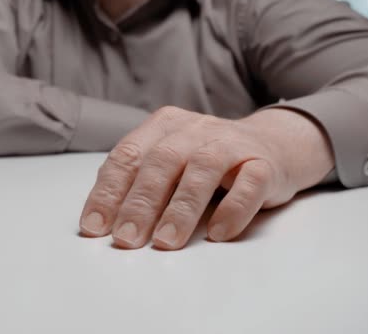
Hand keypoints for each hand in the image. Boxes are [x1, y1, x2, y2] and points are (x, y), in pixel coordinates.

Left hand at [79, 106, 333, 249]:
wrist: (274, 144)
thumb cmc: (209, 163)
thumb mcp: (170, 163)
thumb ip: (140, 182)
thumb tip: (103, 224)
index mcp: (164, 126)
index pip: (127, 156)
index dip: (108, 192)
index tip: (94, 228)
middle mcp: (195, 129)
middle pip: (161, 161)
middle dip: (140, 203)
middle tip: (126, 239)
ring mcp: (231, 143)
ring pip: (202, 170)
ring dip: (182, 208)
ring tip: (166, 242)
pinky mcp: (264, 163)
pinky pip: (249, 184)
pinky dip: (233, 210)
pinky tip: (218, 234)